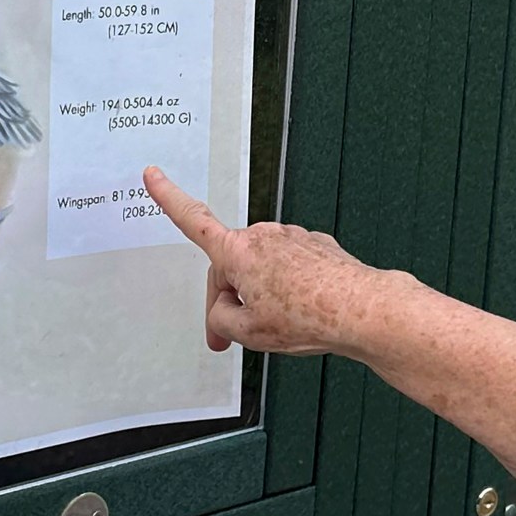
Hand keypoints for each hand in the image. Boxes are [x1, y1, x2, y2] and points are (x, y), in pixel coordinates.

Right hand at [144, 166, 404, 356]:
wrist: (362, 310)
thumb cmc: (308, 317)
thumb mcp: (247, 333)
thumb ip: (222, 320)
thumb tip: (227, 310)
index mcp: (238, 252)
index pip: (193, 221)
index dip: (169, 197)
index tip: (153, 174)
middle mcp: (263, 236)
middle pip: (231, 268)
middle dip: (229, 302)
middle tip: (228, 341)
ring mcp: (292, 237)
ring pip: (262, 270)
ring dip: (262, 295)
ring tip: (282, 326)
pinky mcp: (316, 245)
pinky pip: (291, 268)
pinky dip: (290, 288)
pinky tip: (303, 311)